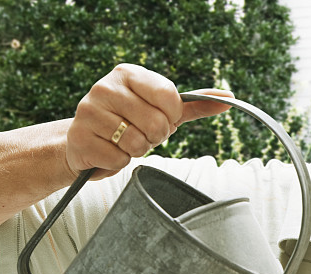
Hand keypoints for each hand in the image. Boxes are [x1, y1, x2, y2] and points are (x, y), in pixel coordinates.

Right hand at [65, 63, 232, 180]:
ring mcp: (89, 111)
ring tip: (124, 142)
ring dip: (137, 151)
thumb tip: (229, 98)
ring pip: (138, 143)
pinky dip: (119, 162)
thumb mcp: (163, 110)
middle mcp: (105, 87)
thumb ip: (196, 104)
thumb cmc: (131, 122)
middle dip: (155, 137)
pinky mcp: (80, 137)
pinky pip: (119, 159)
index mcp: (128, 74)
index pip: (170, 97)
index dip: (172, 116)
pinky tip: (108, 150)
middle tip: (141, 134)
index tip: (162, 118)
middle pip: (156, 123)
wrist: (86, 141)